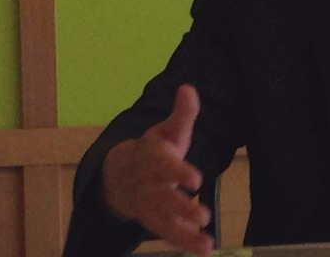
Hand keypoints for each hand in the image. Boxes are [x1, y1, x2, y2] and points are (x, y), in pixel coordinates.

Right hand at [102, 84, 213, 255]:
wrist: (123, 174)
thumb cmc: (155, 149)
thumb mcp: (168, 129)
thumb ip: (182, 113)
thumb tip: (188, 88)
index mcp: (153, 158)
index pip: (164, 165)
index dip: (179, 172)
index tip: (196, 179)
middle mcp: (150, 185)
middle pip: (164, 198)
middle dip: (182, 208)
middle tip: (203, 215)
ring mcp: (150, 206)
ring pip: (165, 222)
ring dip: (185, 234)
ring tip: (207, 244)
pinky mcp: (155, 221)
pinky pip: (169, 234)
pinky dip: (185, 242)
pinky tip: (204, 248)